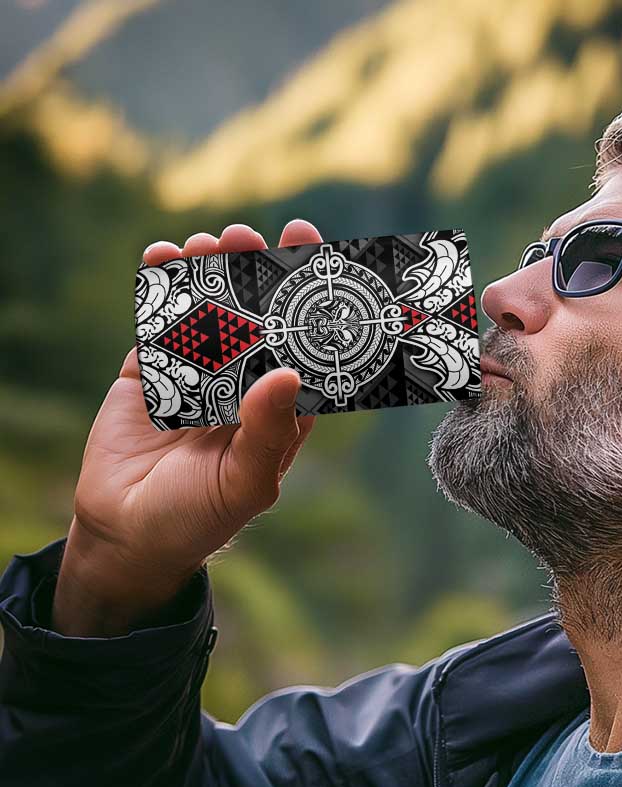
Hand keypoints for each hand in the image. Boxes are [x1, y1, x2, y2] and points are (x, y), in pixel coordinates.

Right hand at [52, 220, 321, 635]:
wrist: (128, 535)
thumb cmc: (200, 517)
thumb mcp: (244, 482)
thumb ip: (268, 431)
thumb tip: (288, 373)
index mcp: (280, 409)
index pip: (304, 348)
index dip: (311, 305)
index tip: (313, 261)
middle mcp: (245, 385)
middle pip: (257, 319)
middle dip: (257, 276)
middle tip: (250, 237)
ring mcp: (199, 374)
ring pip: (211, 312)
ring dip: (211, 275)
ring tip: (209, 244)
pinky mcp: (153, 371)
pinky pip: (161, 323)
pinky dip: (162, 289)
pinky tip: (164, 257)